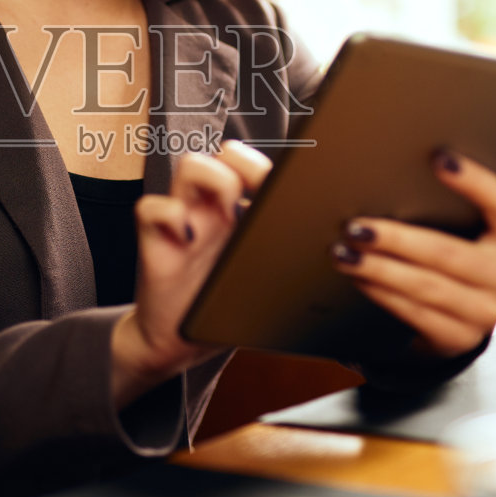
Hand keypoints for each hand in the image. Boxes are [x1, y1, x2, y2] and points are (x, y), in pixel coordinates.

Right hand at [110, 139, 271, 406]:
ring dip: (214, 180)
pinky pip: (150, 207)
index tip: (295, 184)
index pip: (262, 165)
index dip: (276, 166)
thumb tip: (345, 256)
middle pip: (227, 151)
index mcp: (246, 212)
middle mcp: (215, 208)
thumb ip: (293, 260)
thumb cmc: (226, 309)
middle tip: (261, 197)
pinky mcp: (154, 241)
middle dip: (247, 164)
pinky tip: (188, 239)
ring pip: (190, 165)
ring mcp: (185, 220)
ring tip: (229, 214)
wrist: (179, 344)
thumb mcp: (267, 281)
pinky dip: (168, 215)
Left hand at [330, 150, 495, 356]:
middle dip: (396, 239)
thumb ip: (494, 189)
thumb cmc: (465, 248)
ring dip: (379, 269)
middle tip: (356, 226)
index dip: (473, 181)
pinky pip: (416, 314)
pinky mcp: (460, 339)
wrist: (462, 313)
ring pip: (426, 287)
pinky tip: (359, 279)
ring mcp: (488, 312)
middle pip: (447, 253)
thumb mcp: (481, 221)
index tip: (437, 158)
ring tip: (345, 253)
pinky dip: (383, 294)